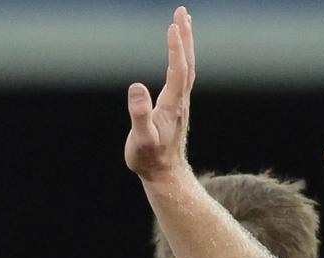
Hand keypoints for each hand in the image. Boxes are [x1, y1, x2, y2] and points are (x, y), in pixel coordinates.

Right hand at [125, 6, 195, 180]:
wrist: (165, 175)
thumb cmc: (149, 159)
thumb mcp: (141, 140)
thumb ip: (139, 115)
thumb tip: (136, 87)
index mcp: (172, 105)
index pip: (178, 70)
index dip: (176, 48)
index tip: (173, 25)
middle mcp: (180, 100)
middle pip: (187, 62)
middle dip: (185, 36)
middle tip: (182, 12)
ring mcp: (180, 103)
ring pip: (187, 67)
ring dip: (186, 44)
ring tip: (183, 23)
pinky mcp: (176, 107)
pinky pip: (183, 76)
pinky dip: (182, 58)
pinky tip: (179, 54)